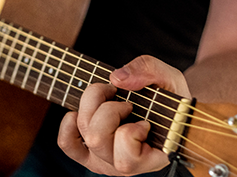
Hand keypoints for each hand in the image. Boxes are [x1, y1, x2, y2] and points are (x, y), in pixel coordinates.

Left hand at [58, 55, 190, 175]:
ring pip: (84, 134)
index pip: (127, 160)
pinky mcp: (88, 153)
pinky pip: (67, 143)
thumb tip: (116, 78)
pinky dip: (69, 123)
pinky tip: (82, 111)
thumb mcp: (169, 78)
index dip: (131, 132)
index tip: (145, 120)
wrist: (164, 108)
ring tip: (110, 98)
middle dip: (109, 109)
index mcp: (150, 159)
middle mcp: (124, 166)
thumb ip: (149, 71)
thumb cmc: (170, 98)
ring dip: (92, 107)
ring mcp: (104, 160)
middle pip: (96, 139)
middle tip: (126, 102)